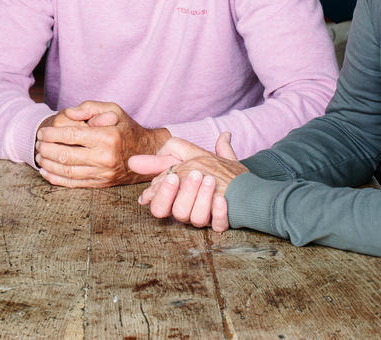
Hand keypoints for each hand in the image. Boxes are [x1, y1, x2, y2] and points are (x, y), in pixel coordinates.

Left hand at [34, 100, 171, 187]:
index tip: (42, 132)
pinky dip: (56, 179)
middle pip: (66, 155)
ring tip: (38, 156)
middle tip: (37, 143)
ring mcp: (103, 173)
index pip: (72, 135)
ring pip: (67, 172)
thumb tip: (69, 113)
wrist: (146, 153)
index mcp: (107, 137)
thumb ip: (90, 107)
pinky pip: (74, 184)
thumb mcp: (113, 109)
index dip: (53, 133)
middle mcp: (105, 157)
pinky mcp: (101, 184)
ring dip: (48, 165)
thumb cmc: (125, 128)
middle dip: (46, 149)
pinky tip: (46, 172)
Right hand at [129, 132, 244, 232]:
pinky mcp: (224, 223)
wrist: (248, 182)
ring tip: (211, 180)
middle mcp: (189, 210)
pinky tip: (222, 200)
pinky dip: (220, 214)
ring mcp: (207, 218)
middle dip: (184, 193)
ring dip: (203, 198)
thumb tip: (132, 162)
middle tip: (195, 174)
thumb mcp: (192, 156)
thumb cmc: (216, 170)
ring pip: (196, 218)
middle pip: (177, 212)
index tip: (172, 177)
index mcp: (178, 197)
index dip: (162, 194)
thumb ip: (168, 154)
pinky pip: (218, 226)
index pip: (159, 204)